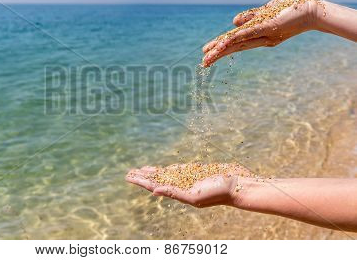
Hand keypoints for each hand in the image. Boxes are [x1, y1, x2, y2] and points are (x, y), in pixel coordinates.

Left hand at [125, 164, 248, 207]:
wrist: (237, 185)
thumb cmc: (218, 193)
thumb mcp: (195, 196)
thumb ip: (174, 193)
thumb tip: (154, 191)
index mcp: (178, 192)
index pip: (154, 185)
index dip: (141, 181)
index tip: (128, 176)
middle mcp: (180, 185)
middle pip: (156, 179)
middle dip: (142, 176)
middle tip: (128, 172)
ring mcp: (188, 178)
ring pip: (164, 174)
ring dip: (152, 172)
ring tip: (140, 170)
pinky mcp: (196, 171)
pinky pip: (177, 169)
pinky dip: (167, 169)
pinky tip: (160, 169)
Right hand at [202, 0, 320, 66]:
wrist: (314, 10)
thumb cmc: (293, 7)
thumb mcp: (268, 10)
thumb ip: (251, 16)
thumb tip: (233, 21)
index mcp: (259, 34)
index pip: (236, 41)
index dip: (221, 47)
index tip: (208, 52)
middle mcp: (260, 38)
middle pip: (235, 46)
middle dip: (218, 54)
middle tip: (203, 63)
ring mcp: (263, 34)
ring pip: (238, 43)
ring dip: (221, 51)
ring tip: (207, 59)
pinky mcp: (268, 28)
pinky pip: (247, 34)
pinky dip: (234, 40)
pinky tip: (222, 45)